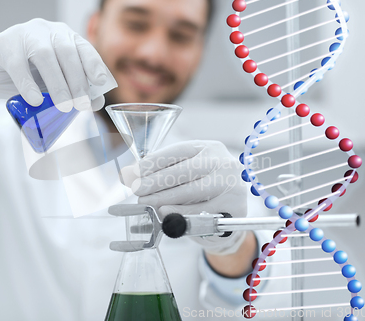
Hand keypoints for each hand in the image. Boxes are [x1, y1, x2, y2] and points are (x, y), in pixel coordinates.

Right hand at [0, 18, 115, 111]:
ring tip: (64, 106)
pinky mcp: (2, 46)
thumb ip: (74, 90)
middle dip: (77, 80)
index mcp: (63, 37)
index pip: (83, 47)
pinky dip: (28, 85)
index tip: (101, 83)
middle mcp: (46, 31)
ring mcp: (23, 35)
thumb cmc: (27, 77)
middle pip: (66, 51)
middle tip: (82, 104)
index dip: (93, 64)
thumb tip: (96, 103)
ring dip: (57, 83)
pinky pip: (17, 64)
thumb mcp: (53, 83)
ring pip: (44, 56)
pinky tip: (35, 100)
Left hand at [123, 140, 247, 254]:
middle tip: (137, 189)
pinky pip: (202, 210)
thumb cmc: (203, 192)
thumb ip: (163, 172)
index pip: (178, 151)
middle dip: (156, 180)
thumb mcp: (187, 175)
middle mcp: (223, 162)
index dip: (153, 161)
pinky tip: (165, 212)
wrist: (230, 216)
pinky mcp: (235, 206)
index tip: (134, 172)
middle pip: (185, 170)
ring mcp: (232, 183)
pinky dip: (180, 212)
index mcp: (209, 148)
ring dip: (165, 197)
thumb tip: (129, 175)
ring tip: (146, 202)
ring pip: (193, 190)